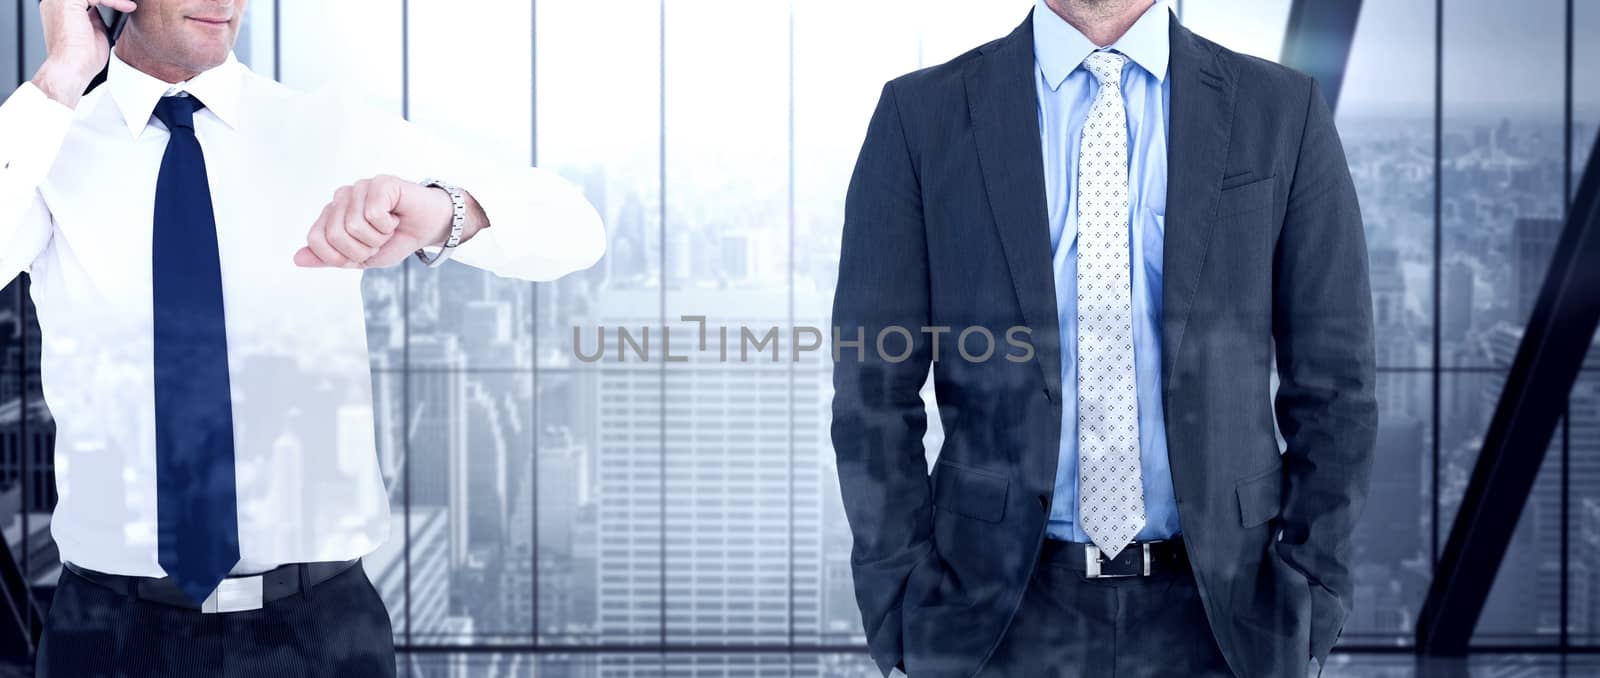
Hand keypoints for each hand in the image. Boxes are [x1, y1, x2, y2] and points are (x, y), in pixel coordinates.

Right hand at [30, 0, 136, 107]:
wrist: (72, 69)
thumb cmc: (82, 58)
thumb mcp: (94, 31)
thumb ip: (96, 18)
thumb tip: (108, 10)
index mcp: (58, 8)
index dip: (107, 1)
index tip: (125, 5)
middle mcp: (55, 2)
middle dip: (109, 0)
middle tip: (126, 4)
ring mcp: (58, 0)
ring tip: (129, 6)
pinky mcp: (67, 2)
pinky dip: (114, 1)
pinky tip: (127, 7)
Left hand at [295, 175, 476, 268]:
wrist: (429, 229)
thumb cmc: (396, 240)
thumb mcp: (360, 258)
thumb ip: (329, 258)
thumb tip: (296, 259)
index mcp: (332, 214)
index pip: (316, 240)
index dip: (339, 257)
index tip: (362, 254)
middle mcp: (341, 197)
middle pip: (334, 235)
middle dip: (361, 249)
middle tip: (378, 242)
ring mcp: (359, 187)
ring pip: (354, 225)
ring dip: (377, 238)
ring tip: (388, 229)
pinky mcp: (379, 182)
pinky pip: (373, 213)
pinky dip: (388, 225)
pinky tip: (396, 217)